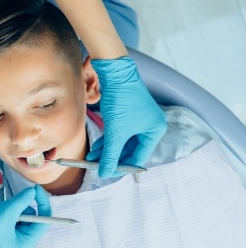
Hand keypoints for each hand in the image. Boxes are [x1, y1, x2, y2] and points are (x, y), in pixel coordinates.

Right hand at [0, 185, 50, 247]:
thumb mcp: (3, 218)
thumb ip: (19, 203)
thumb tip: (33, 191)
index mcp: (28, 241)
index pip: (45, 220)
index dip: (42, 203)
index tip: (35, 189)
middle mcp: (24, 239)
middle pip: (31, 214)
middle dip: (17, 206)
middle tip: (4, 205)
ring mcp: (15, 235)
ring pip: (19, 212)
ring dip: (8, 207)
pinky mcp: (6, 231)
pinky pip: (10, 215)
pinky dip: (2, 210)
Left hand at [87, 57, 166, 177]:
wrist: (115, 74)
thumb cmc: (121, 101)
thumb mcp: (115, 132)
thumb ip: (110, 155)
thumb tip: (104, 173)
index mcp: (155, 131)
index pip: (139, 157)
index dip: (122, 167)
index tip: (106, 173)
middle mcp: (150, 126)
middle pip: (130, 150)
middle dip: (112, 158)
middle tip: (96, 166)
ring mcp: (139, 120)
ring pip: (122, 142)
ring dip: (107, 151)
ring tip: (91, 158)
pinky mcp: (127, 114)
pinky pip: (118, 133)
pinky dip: (107, 141)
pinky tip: (95, 149)